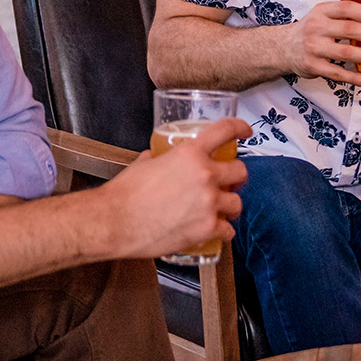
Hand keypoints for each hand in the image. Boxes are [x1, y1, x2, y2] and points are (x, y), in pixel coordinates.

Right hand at [99, 117, 250, 258]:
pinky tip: (214, 232)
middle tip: (229, 183)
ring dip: (230, 206)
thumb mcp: (143, 163)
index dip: (239, 128)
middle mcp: (205, 175)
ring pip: (237, 203)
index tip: (245, 131)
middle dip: (236, 177)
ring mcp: (208, 203)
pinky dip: (223, 232)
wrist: (114, 222)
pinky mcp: (207, 229)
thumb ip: (158, 157)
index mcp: (190, 154)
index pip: (224, 131)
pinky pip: (228, 231)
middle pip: (240, 171)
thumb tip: (158, 157)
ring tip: (220, 210)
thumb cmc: (124, 194)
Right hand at [287, 0, 360, 88]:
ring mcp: (314, 48)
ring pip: (346, 52)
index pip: (347, 8)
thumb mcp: (322, 16)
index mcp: (321, 11)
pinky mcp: (313, 66)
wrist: (283, 47)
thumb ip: (344, 16)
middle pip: (349, 30)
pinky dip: (355, 78)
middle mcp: (316, 27)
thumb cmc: (309, 31)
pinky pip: (337, 74)